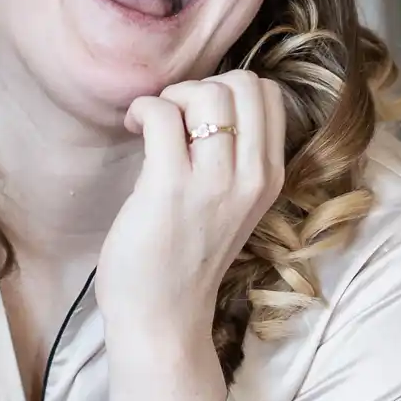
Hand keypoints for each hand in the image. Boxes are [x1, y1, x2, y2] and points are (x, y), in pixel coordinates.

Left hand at [96, 70, 284, 347]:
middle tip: (174, 118)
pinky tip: (132, 127)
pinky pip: (162, 115)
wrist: (163, 317)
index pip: (269, 96)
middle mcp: (251, 176)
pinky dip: (143, 109)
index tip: (197, 116)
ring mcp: (213, 182)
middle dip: (201, 87)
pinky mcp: (170, 187)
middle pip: (243, 84)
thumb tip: (206, 101)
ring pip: (206, 93)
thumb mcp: (234, 206)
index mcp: (269, 176)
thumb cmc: (187, 259)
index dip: (228, 90)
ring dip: (171, 97)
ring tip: (152, 124)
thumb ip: (235, 158)